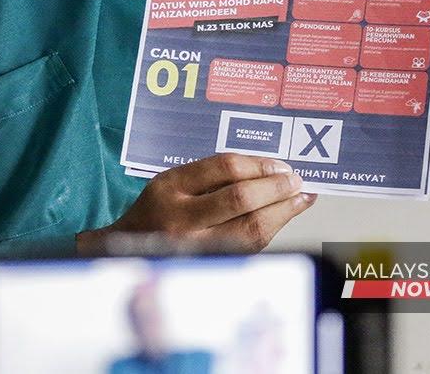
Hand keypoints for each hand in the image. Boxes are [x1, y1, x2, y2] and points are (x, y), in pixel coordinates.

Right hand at [77, 154, 315, 253]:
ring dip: (283, 212)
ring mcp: (196, 247)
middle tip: (295, 181)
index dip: (258, 166)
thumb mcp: (173, 181)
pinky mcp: (210, 264)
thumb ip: (212, 174)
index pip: (223, 169)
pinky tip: (283, 218)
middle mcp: (181, 219)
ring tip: (300, 199)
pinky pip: (249, 247)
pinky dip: (273, 229)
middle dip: (276, 189)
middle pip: (240, 200)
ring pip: (251, 229)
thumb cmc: (157, 210)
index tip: (279, 165)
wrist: (130, 248)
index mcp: (170, 188)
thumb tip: (268, 169)